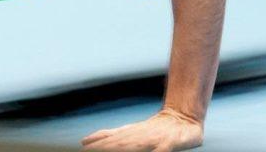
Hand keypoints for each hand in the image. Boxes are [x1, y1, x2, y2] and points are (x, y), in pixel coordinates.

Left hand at [81, 109, 203, 151]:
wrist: (182, 116)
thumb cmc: (154, 128)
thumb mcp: (129, 131)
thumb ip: (108, 136)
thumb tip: (83, 141)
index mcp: (129, 133)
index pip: (110, 138)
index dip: (98, 142)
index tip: (83, 145)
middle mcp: (140, 134)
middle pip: (120, 142)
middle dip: (106, 147)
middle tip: (90, 150)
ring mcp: (154, 137)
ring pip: (138, 144)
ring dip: (125, 148)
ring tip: (109, 150)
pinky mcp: (170, 142)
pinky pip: (163, 149)